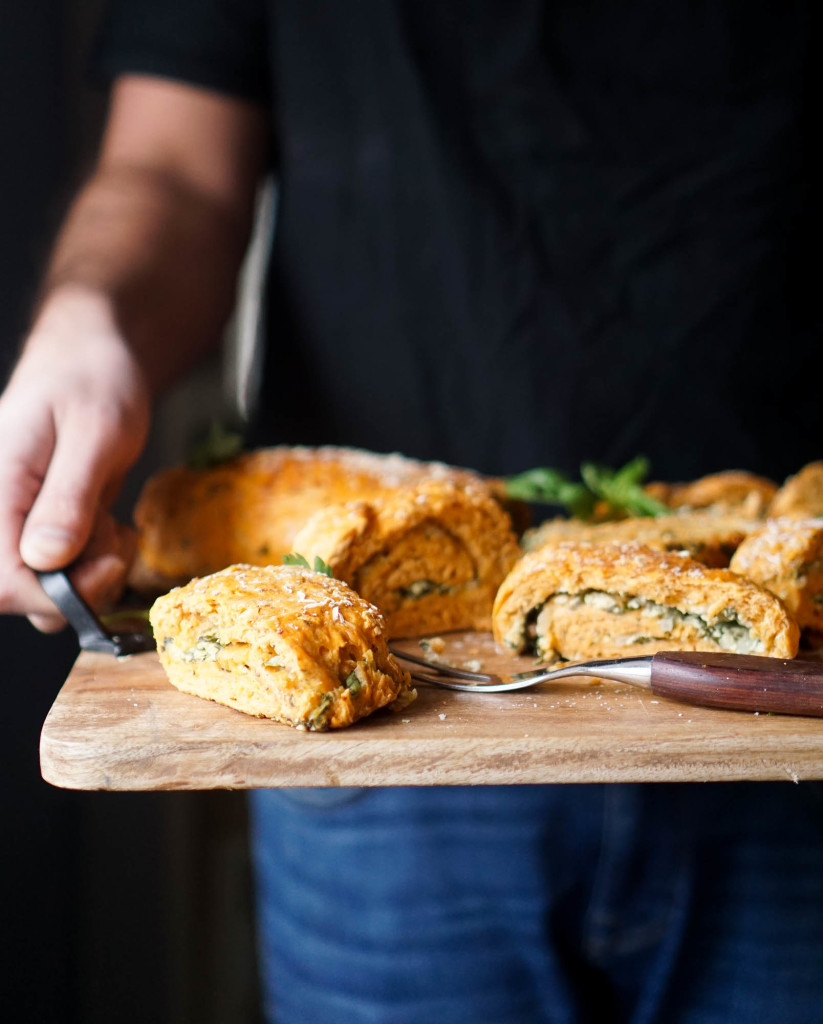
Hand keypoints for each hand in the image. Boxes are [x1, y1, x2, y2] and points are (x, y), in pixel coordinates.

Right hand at [0, 287, 149, 630]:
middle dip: (82, 585)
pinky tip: (109, 526)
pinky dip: (97, 563)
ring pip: (49, 590)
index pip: (2, 583)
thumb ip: (68, 498)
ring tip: (113, 525)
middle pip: (22, 595)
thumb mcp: (94, 433)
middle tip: (115, 539)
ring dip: (94, 574)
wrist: (94, 360)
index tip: (105, 568)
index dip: (54, 595)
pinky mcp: (41, 531)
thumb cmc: (92, 380)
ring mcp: (17, 525)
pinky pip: (66, 574)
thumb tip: (46, 560)